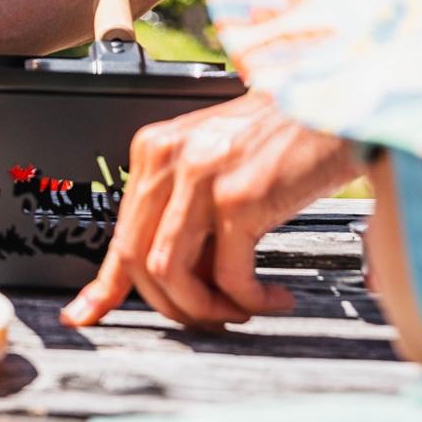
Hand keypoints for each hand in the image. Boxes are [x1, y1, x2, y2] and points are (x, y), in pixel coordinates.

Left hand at [61, 92, 355, 327]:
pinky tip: (274, 299)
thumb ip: (186, 210)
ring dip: (206, 308)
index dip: (105, 284)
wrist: (335, 103)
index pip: (120, 230)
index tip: (86, 315)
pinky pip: (229, 276)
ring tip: (242, 310)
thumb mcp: (216, 162)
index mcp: (154, 151)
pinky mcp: (241, 198)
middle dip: (171, 305)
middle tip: (209, 318)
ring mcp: (202, 177)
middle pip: (138, 258)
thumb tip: (172, 278)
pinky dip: (249, 300)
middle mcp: (170, 159)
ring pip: (171, 274)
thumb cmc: (284, 137)